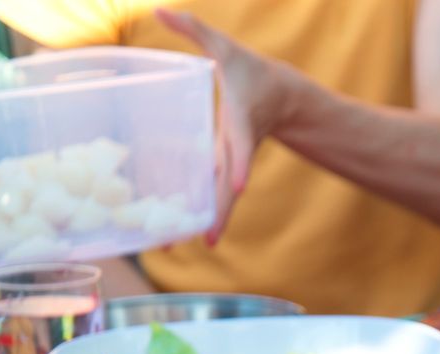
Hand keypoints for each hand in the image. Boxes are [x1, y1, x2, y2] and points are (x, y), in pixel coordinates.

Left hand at [155, 8, 291, 244]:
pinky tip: (176, 231)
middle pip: (228, 185)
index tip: (238, 187)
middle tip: (203, 240)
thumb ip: (193, 28)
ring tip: (171, 245)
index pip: (243, 145)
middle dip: (217, 213)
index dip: (241, 164)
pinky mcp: (224, 167)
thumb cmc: (250, 70)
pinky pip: (210, 191)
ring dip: (201, 222)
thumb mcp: (224, 45)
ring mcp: (232, 161)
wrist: (282, 97)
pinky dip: (197, 212)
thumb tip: (157, 9)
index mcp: (241, 121)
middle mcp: (237, 148)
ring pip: (218, 196)